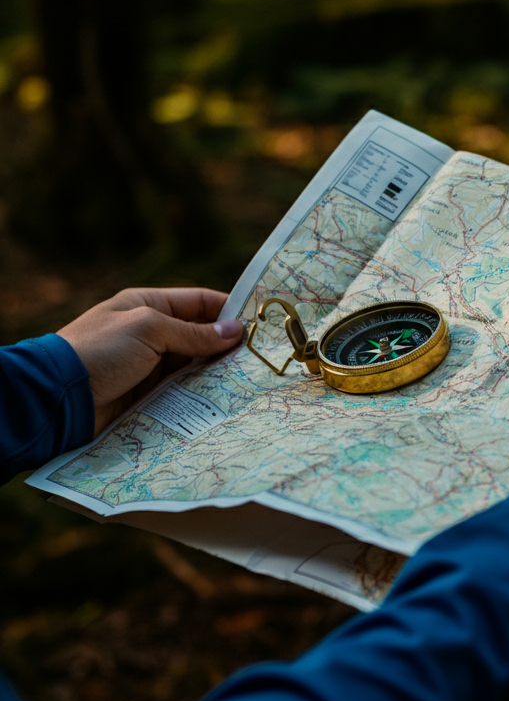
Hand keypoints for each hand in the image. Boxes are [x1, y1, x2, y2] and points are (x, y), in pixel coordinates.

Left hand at [58, 288, 244, 435]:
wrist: (56, 397)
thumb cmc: (99, 351)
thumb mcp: (149, 331)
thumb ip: (194, 332)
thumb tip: (236, 331)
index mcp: (149, 306)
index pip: (200, 302)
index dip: (230, 310)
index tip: (259, 324)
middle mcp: (152, 332)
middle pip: (201, 335)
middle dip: (228, 346)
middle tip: (260, 358)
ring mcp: (150, 364)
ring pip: (195, 365)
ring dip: (217, 372)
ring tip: (249, 380)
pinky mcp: (148, 394)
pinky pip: (182, 390)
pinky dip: (201, 393)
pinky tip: (223, 399)